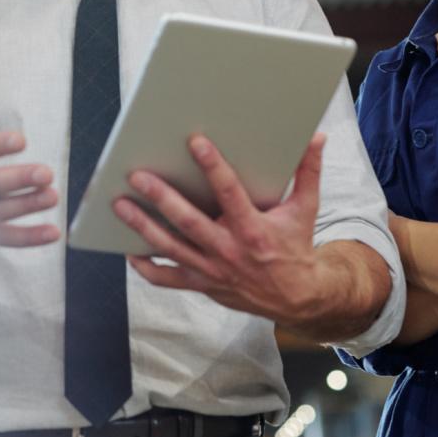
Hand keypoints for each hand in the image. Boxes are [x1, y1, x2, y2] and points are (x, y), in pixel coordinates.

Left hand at [113, 133, 327, 327]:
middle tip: (137, 176)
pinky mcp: (202, 284)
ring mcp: (213, 270)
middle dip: (161, 198)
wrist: (298, 298)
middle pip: (189, 222)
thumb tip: (317, 138)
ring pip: (171, 248)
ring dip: (143, 226)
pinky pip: (168, 279)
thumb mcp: (305, 209)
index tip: (196, 142)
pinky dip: (146, 267)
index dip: (214, 166)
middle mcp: (230, 251)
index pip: (230, 193)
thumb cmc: (296, 247)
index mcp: (254, 230)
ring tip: (119, 205)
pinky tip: (128, 250)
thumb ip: (308, 173)